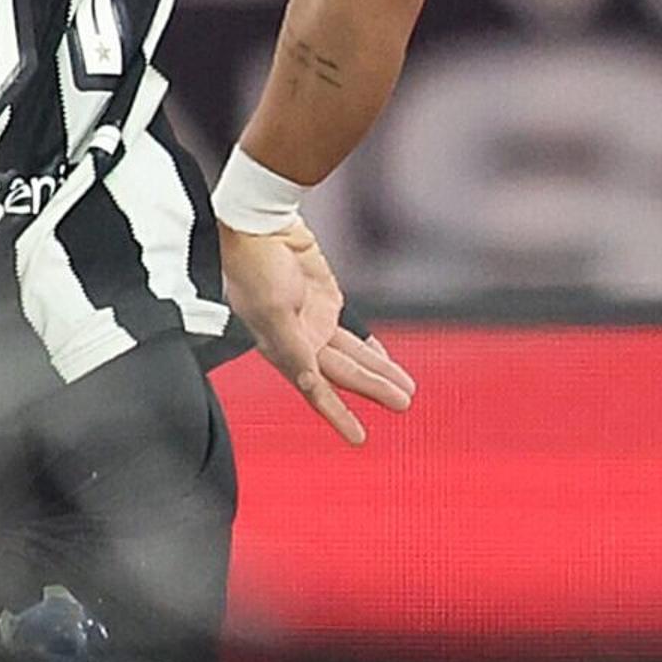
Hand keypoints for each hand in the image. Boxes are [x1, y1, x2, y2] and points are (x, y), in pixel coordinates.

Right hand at [220, 219, 413, 444]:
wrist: (257, 223)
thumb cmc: (255, 266)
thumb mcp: (272, 310)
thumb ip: (293, 349)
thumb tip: (311, 384)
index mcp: (283, 348)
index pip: (316, 389)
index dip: (337, 414)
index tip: (359, 438)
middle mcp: (300, 340)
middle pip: (345, 372)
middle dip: (373, 389)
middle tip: (405, 404)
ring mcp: (313, 320)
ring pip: (353, 354)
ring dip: (378, 372)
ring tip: (406, 391)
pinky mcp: (325, 298)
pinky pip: (353, 330)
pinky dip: (369, 347)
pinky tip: (383, 358)